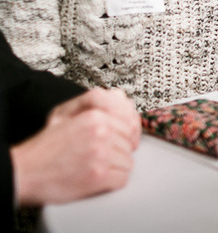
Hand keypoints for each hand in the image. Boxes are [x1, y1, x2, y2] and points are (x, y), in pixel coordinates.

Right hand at [12, 88, 139, 205]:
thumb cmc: (44, 147)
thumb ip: (95, 104)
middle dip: (119, 152)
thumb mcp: (65, 114)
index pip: (130, 123)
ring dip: (115, 168)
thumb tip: (121, 97)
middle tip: (102, 157)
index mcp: (94, 116)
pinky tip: (98, 179)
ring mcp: (100, 154)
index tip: (122, 141)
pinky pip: (122, 178)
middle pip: (130, 143)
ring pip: (128, 162)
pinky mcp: (99, 176)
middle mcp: (100, 132)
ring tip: (95, 168)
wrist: (24, 172)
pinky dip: (113, 182)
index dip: (126, 135)